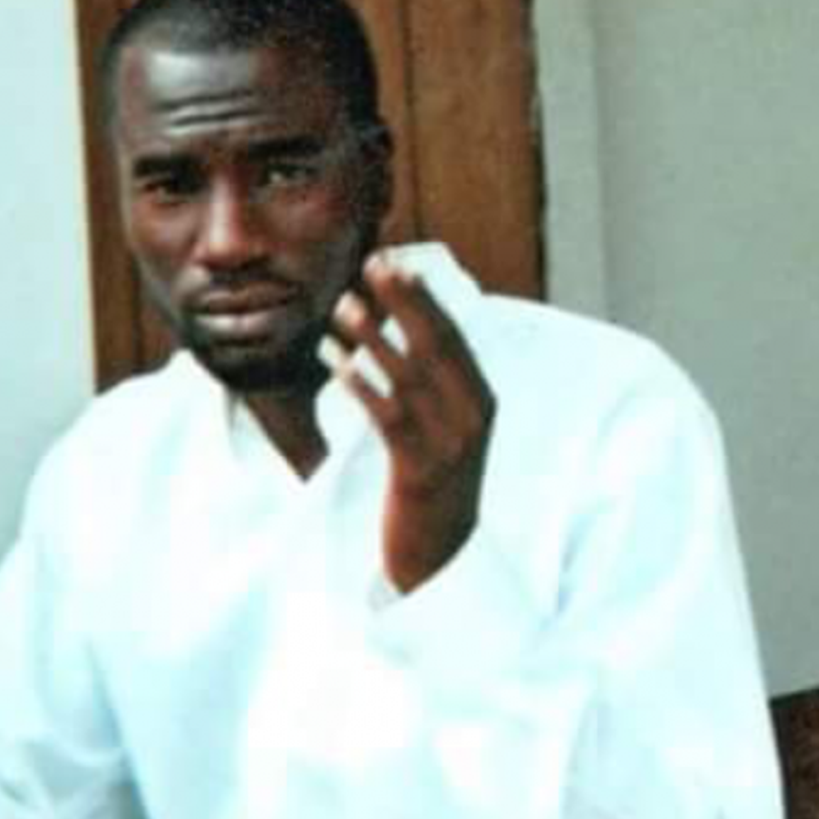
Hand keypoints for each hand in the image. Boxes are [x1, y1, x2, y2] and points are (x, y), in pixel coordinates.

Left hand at [322, 255, 495, 593]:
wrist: (441, 555)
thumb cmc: (435, 485)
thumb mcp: (445, 431)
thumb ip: (433, 386)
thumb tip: (401, 333)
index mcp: (482, 401)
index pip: (453, 338)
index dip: (424, 298)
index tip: (397, 263)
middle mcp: (472, 418)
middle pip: (434, 346)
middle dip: (402, 301)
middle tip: (372, 264)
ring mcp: (449, 444)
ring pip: (407, 376)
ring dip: (372, 336)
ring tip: (342, 305)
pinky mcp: (419, 469)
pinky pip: (387, 416)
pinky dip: (362, 383)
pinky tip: (336, 361)